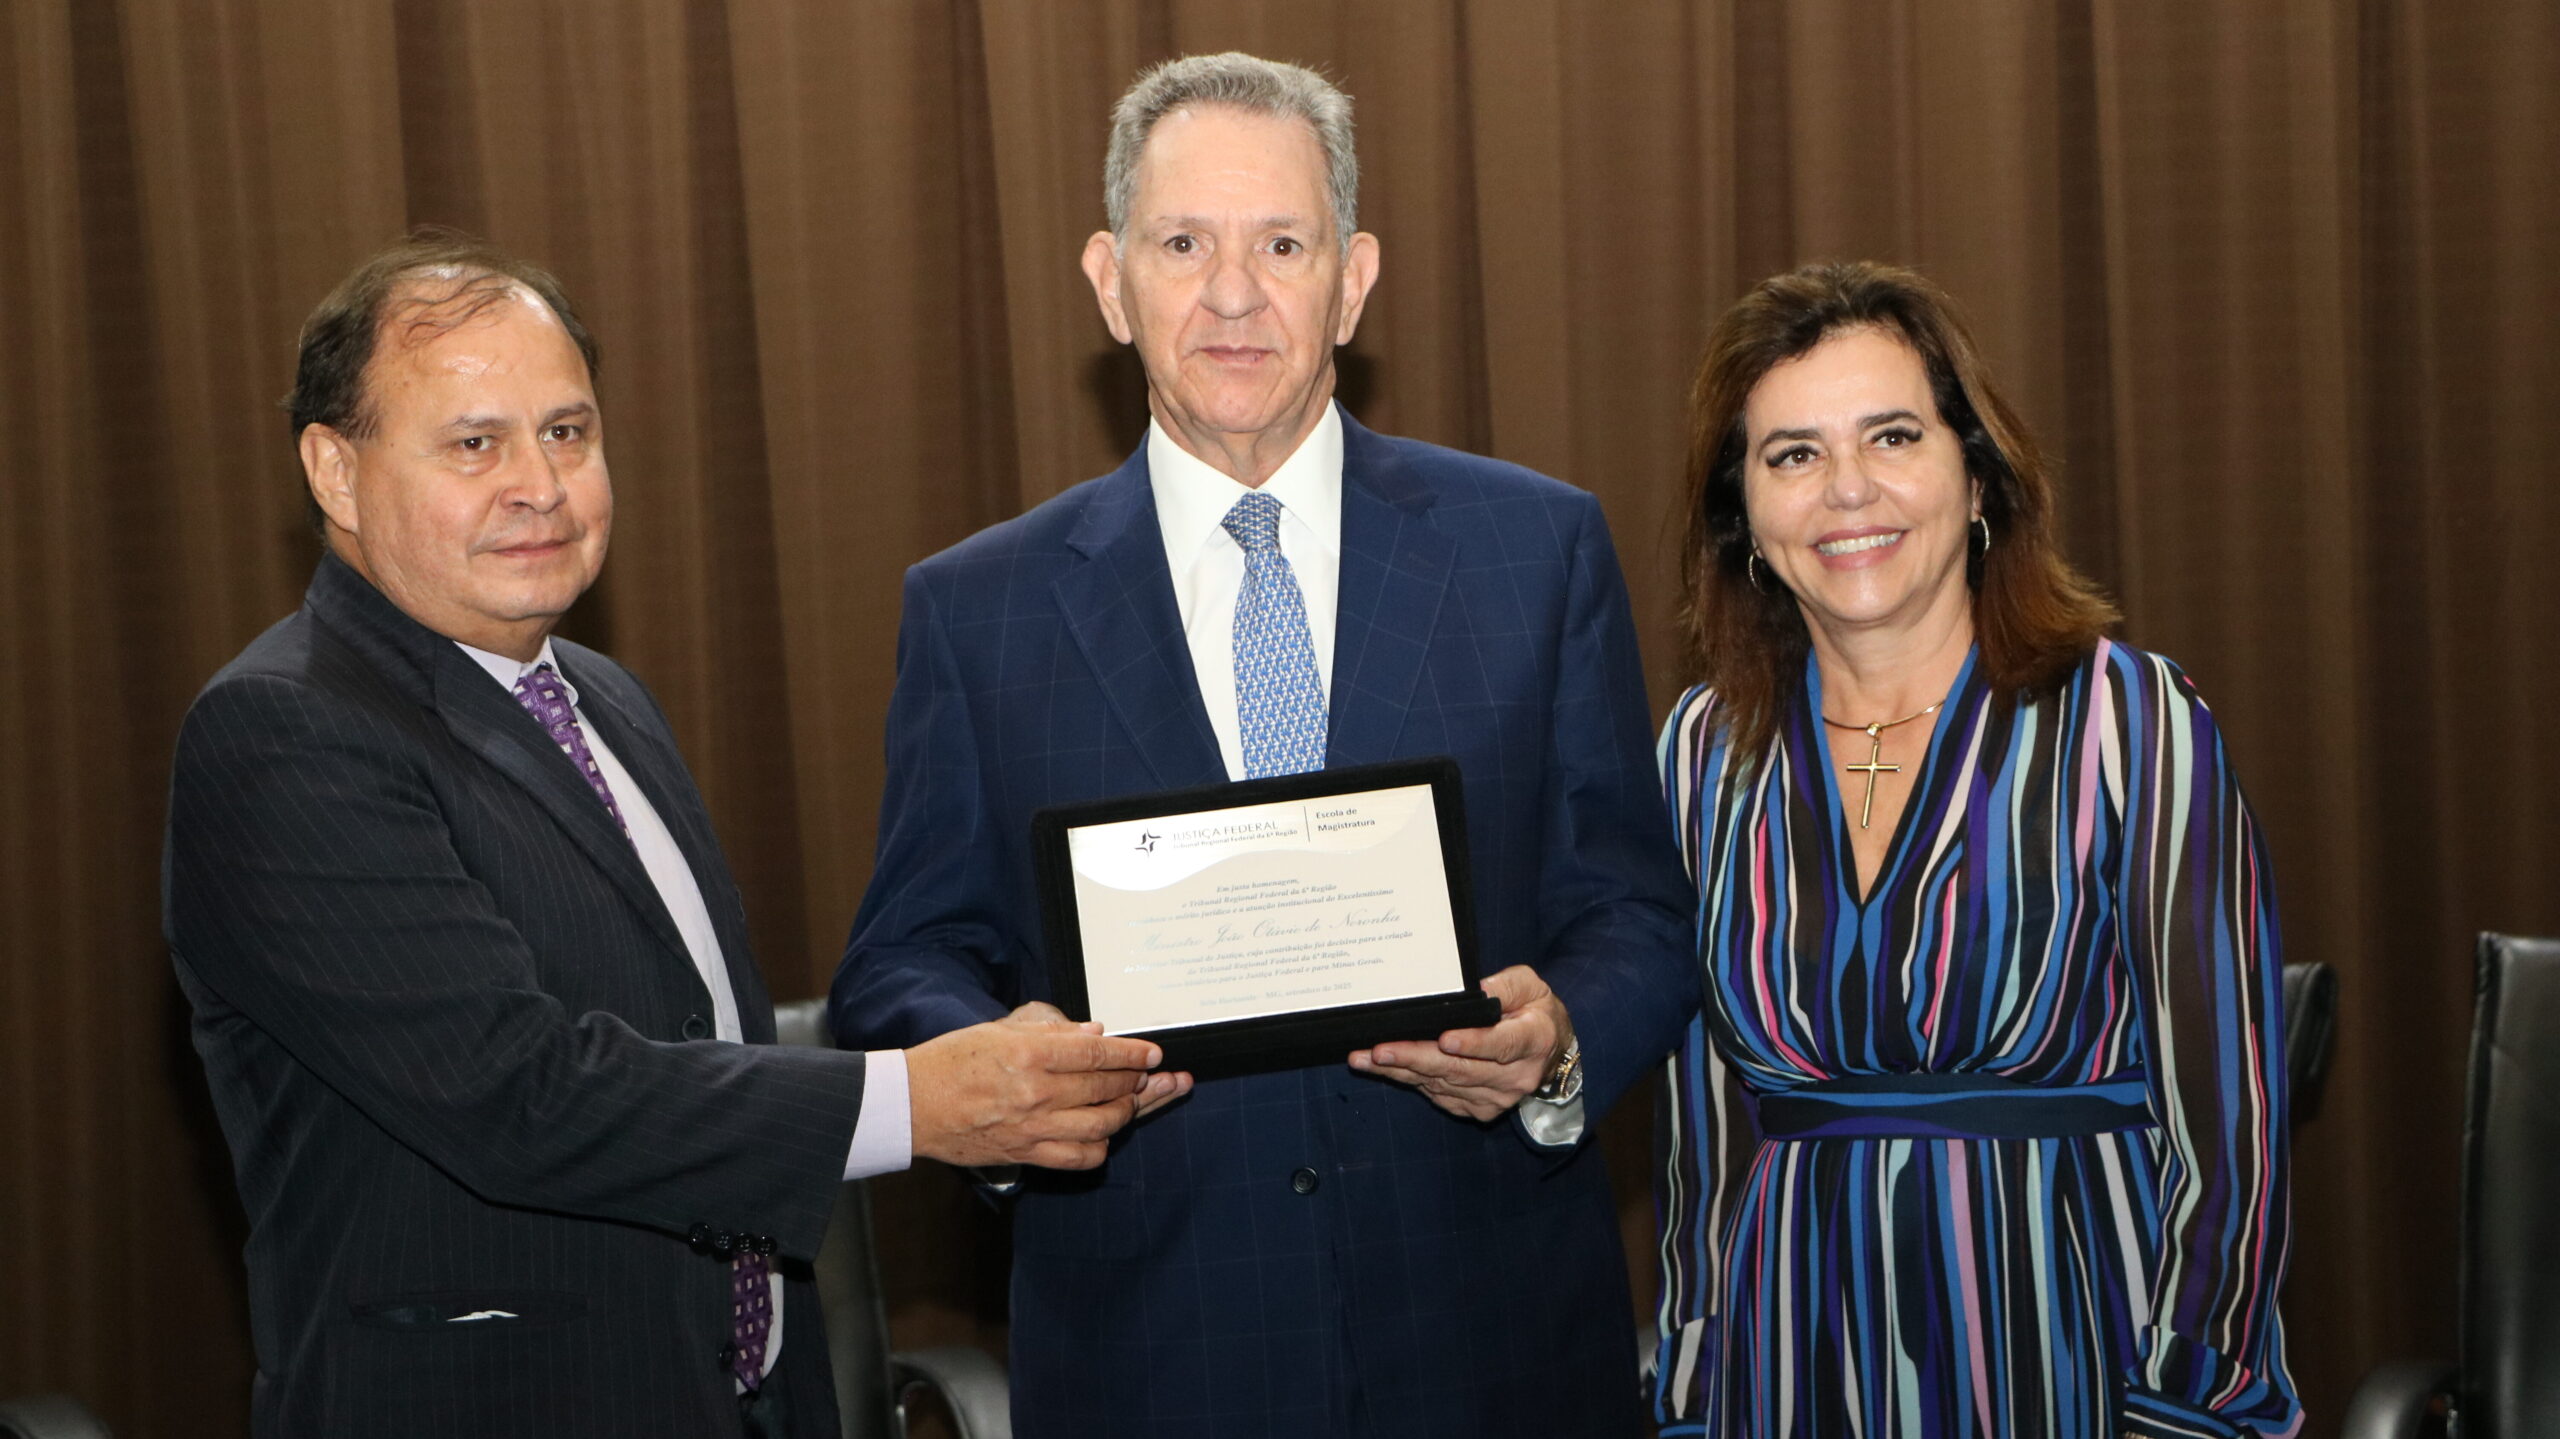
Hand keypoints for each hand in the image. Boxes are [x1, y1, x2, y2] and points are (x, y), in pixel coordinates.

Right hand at [906, 1003, 1177, 1168]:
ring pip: (1101, 1125)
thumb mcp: (999, 1031)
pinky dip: (1099, 1146)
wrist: (911, 1104)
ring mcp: (1032, 1128)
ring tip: (1129, 1101)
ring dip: (1123, 1112)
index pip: (1097, 1054)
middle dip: (1134, 1081)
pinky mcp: (1026, 1155)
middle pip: (1104, 1088)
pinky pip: (1079, 1158)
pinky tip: (1102, 1133)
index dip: (1132, 1055)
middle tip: (1147, 1076)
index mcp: (1029, 1056)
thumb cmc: (951, 1061)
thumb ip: (1051, 1032)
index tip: (1152, 1055)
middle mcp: (1035, 1093)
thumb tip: (1095, 1034)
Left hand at [1348, 966, 1572, 1121]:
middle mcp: (1516, 1076)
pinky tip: (1385, 1069)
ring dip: (1402, 1071)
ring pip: (1443, 1084)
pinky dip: (1411, 1081)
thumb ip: (1505, 986)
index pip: (1502, 1044)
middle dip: (1416, 1059)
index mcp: (1534, 1040)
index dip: (1473, 1043)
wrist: (1549, 1052)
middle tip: (1380, 1051)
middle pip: (1461, 1069)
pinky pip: (1439, 1094)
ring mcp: (1497, 1097)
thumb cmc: (1535, 1011)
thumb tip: (1475, 991)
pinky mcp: (1479, 1108)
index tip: (1445, 1039)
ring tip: (1366, 1058)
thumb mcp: (1530, 985)